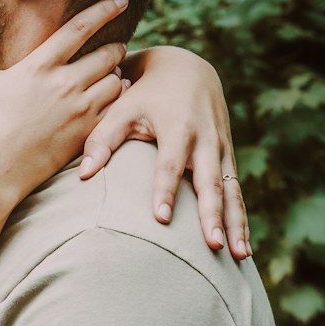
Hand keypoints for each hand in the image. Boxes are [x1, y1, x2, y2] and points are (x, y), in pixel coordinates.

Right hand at [0, 0, 127, 204]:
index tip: (121, 0)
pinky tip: (111, 103)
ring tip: (110, 76)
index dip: (104, 10)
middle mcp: (65, 86)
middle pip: (107, 54)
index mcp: (39, 66)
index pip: (80, 28)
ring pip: (116, 83)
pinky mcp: (83, 137)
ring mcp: (78, 113)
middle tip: (112, 47)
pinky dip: (118, 104)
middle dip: (114, 47)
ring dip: (117, 76)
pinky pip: (116, 113)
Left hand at [78, 46, 249, 258]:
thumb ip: (101, 140)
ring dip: (236, 223)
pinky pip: (237, 191)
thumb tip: (83, 175)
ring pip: (232, 191)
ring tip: (240, 256)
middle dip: (212, 215)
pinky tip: (242, 247)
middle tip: (212, 245)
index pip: (169, 164)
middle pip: (210, 182)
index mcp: (177, 127)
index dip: (165, 191)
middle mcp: (205, 140)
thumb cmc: (144, 93)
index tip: (161, 219)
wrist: (187, 69)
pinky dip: (241, 218)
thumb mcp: (121, 108)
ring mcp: (221, 149)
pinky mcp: (228, 157)